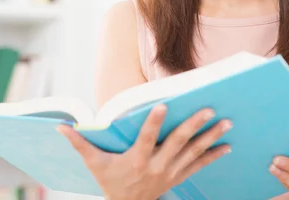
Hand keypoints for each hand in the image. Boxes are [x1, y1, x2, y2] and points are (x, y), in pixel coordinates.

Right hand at [56, 104, 231, 199]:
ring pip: (193, 152)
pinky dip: (214, 155)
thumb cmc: (110, 183)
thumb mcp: (94, 165)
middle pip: (177, 144)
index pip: (146, 138)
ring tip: (226, 122)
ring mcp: (170, 173)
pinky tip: (228, 145)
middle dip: (194, 126)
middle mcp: (157, 166)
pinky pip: (199, 165)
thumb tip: (61, 127)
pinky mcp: (178, 177)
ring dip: (211, 137)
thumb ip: (79, 144)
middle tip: (209, 110)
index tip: (163, 105)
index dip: (154, 122)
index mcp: (137, 160)